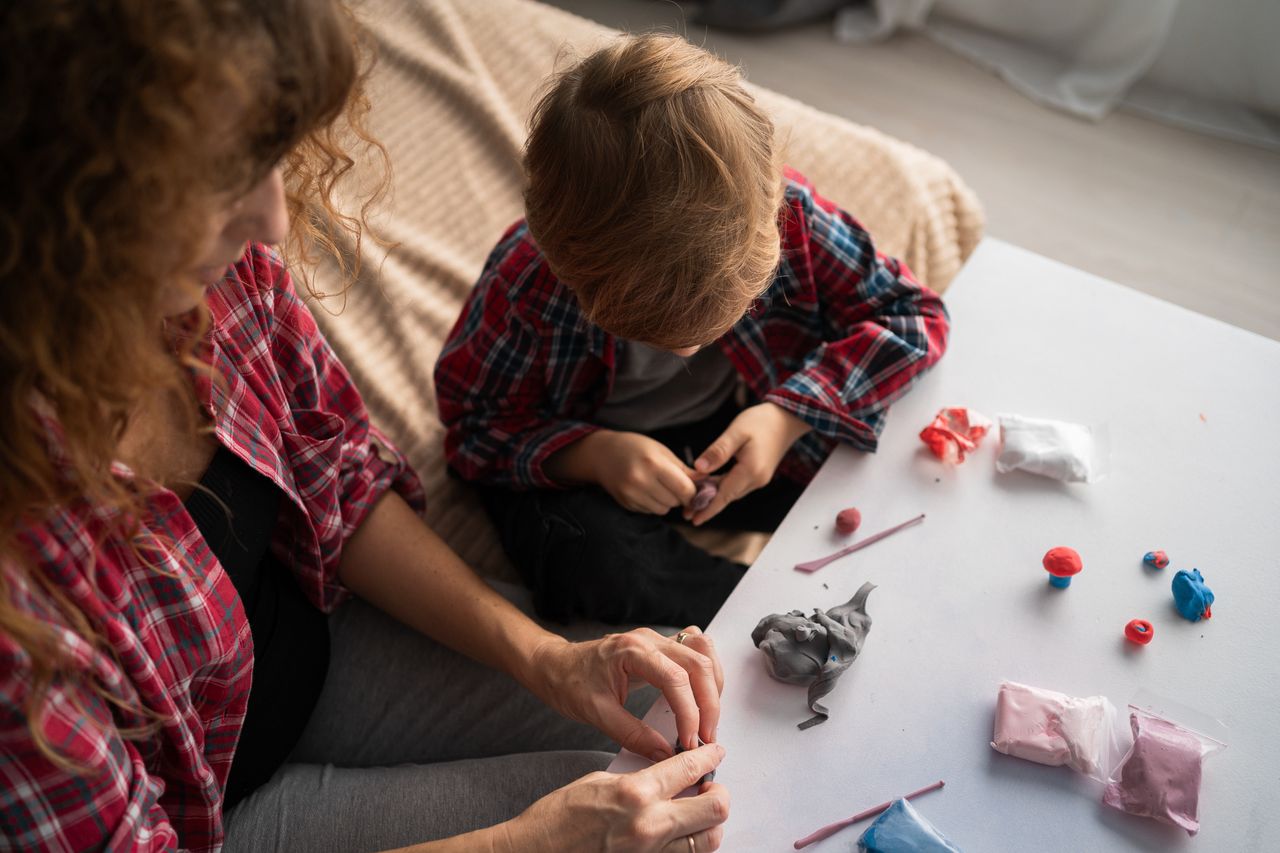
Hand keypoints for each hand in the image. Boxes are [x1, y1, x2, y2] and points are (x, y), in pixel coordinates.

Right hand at [504, 743, 728, 851]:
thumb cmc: (557, 819)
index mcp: (636, 793)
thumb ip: (638, 778)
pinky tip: (681, 834)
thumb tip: (665, 775)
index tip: (715, 753)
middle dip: (719, 792)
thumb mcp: (598, 782)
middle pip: (715, 808)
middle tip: (711, 785)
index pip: (690, 768)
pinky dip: (690, 845)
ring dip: (709, 823)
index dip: (709, 757)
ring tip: (699, 811)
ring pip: (709, 840)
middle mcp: (650, 825)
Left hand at [523, 626, 723, 759]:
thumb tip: (665, 754)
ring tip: (707, 719)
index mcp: (632, 651)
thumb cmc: (569, 682)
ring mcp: (656, 640)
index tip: (691, 740)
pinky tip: (702, 695)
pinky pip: (695, 649)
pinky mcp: (660, 647)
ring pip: (703, 652)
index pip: (676, 678)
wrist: (554, 666)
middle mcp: (649, 640)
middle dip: (708, 703)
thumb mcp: (596, 714)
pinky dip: (706, 672)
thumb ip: (633, 735)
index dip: (689, 712)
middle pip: (698, 663)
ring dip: (712, 686)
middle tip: (706, 737)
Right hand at [576, 430, 700, 514]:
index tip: (694, 489)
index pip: (684, 488)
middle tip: (674, 484)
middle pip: (674, 501)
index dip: (693, 492)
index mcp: (653, 464)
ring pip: (663, 510)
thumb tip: (706, 483)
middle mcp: (640, 481)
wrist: (602, 454)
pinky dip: (653, 504)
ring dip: (667, 501)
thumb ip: (683, 470)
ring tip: (658, 485)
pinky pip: (650, 511)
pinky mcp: (625, 503)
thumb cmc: (636, 448)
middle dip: (679, 496)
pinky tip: (646, 490)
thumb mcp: (661, 451)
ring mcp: (631, 494)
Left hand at [688, 403, 810, 524]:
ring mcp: (759, 478)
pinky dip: (722, 488)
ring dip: (713, 498)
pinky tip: (709, 486)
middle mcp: (756, 480)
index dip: (708, 509)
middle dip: (707, 506)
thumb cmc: (761, 421)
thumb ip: (718, 451)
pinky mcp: (758, 474)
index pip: (725, 495)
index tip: (694, 521)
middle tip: (686, 512)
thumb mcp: (736, 432)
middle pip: (727, 497)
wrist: (786, 419)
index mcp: (750, 471)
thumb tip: (699, 468)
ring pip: (731, 492)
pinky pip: (736, 486)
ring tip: (693, 501)